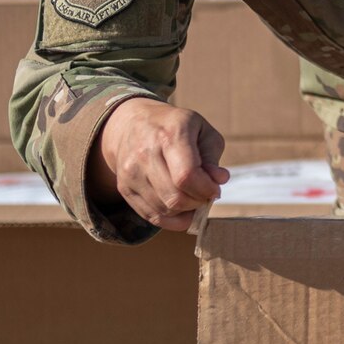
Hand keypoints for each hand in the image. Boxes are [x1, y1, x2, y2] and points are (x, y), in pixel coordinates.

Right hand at [88, 97, 228, 232]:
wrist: (130, 123)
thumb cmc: (173, 126)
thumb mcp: (201, 130)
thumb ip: (212, 156)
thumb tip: (219, 180)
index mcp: (169, 135)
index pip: (187, 176)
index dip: (206, 190)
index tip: (215, 189)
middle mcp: (145, 153)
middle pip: (175, 197)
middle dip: (197, 202)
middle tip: (204, 194)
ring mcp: (131, 173)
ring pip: (164, 209)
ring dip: (185, 211)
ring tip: (192, 196)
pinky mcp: (124, 188)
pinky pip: (151, 216)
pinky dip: (171, 219)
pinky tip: (181, 209)